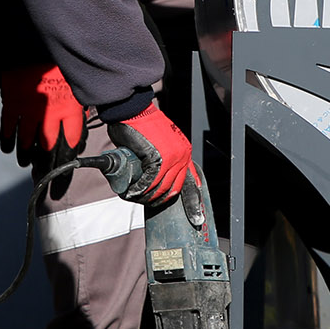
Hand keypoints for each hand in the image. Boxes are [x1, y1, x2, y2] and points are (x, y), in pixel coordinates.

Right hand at [0, 64, 86, 165]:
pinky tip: (7, 146)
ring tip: (24, 160)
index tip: (69, 153)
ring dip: (25, 152)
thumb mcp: (75, 78)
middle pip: (48, 142)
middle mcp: (49, 114)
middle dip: (46, 155)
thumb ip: (77, 97)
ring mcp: (29, 111)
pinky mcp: (12, 104)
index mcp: (69, 108)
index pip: (72, 136)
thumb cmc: (56, 59)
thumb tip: (84, 105)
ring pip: (27, 139)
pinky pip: (8, 127)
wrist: (34, 45)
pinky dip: (7, 139)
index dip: (71, 147)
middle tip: (44, 164)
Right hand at [106, 100, 200, 220]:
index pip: (192, 182)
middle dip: (161, 201)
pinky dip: (140, 189)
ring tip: (135, 196)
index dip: (194, 203)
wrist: (134, 109)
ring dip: (148, 196)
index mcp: (184, 153)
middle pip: (176, 189)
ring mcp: (172, 157)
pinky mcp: (157, 156)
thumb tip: (154, 178)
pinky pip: (150, 180)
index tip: (196, 219)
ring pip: (162, 187)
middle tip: (147, 203)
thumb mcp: (158, 143)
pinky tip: (132, 191)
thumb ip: (161, 159)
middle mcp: (182, 155)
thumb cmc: (142, 126)